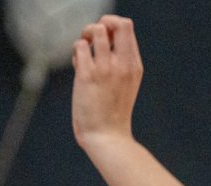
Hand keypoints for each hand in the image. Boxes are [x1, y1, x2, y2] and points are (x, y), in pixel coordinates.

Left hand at [71, 15, 141, 149]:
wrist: (107, 137)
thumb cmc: (113, 113)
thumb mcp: (126, 84)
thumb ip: (121, 62)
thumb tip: (104, 40)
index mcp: (134, 65)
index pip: (127, 26)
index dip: (113, 25)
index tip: (106, 39)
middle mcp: (122, 63)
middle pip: (114, 22)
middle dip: (99, 25)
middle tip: (92, 42)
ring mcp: (105, 69)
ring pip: (94, 31)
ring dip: (85, 37)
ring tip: (84, 54)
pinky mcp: (87, 76)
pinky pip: (79, 47)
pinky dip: (76, 53)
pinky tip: (78, 67)